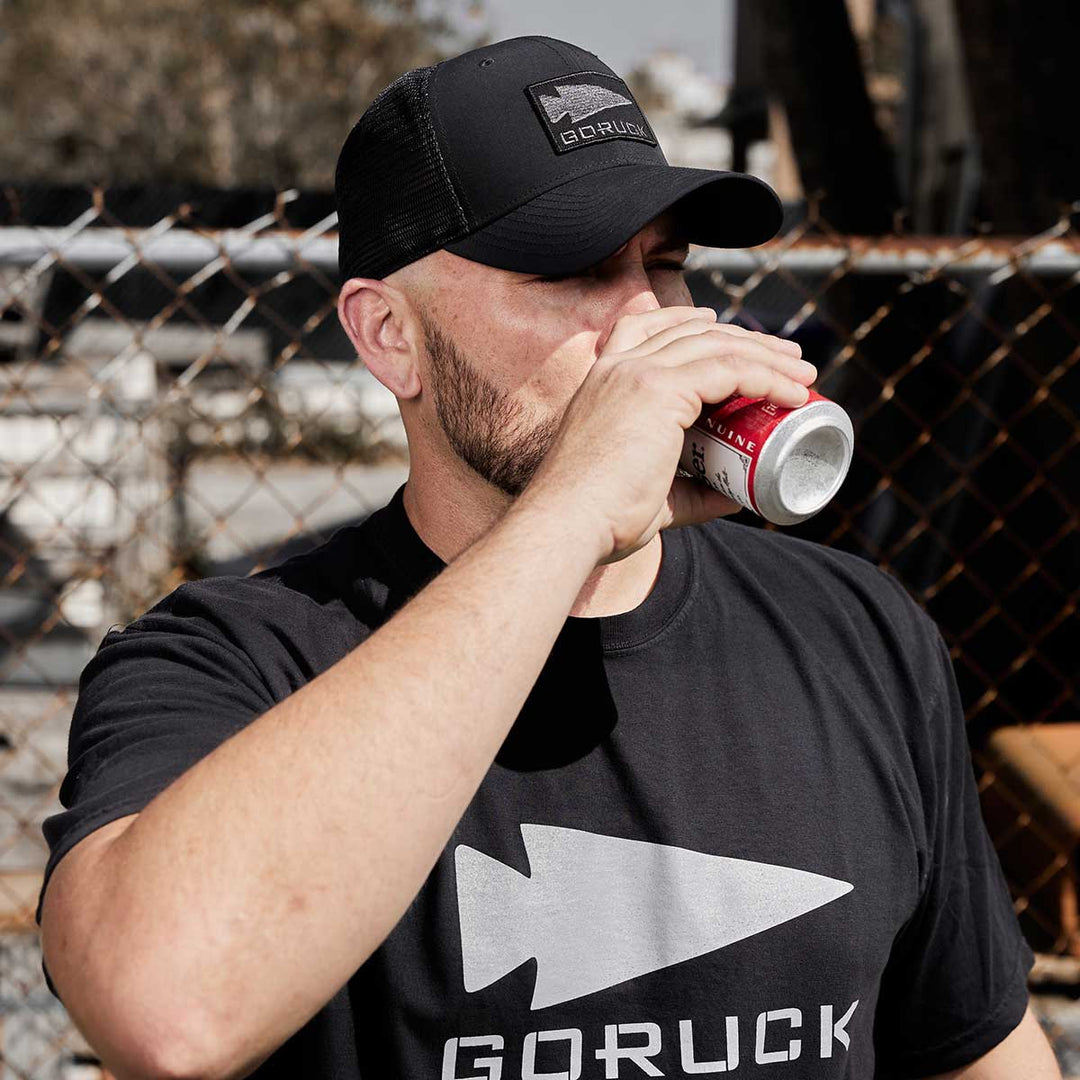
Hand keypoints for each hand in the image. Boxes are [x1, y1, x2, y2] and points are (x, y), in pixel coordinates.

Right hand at [518, 305, 816, 564]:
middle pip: (693, 332)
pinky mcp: (659, 389)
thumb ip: (690, 493)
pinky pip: (729, 370)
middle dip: (746, 339)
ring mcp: (637, 373)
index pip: (644, 326)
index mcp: (601, 380)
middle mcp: (617, 366)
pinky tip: (792, 393)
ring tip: (803, 375)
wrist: (569, 524)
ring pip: (718, 346)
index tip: (728, 332)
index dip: (690, 323)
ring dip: (768, 357)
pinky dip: (767, 377)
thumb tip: (736, 495)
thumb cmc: (600, 518)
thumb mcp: (650, 495)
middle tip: (787, 358)